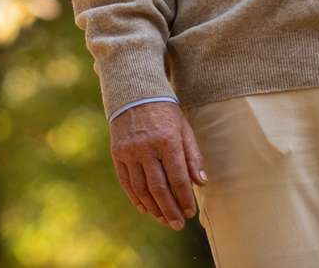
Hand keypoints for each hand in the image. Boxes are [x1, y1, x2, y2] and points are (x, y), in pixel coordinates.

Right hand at [110, 101, 206, 228]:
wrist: (136, 94)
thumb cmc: (166, 113)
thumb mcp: (184, 128)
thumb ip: (192, 156)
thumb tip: (201, 182)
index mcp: (168, 140)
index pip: (177, 177)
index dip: (184, 198)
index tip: (191, 212)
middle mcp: (147, 148)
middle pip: (159, 188)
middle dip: (170, 209)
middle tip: (178, 224)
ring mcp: (130, 152)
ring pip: (142, 189)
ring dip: (154, 208)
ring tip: (164, 219)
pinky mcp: (117, 154)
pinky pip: (126, 182)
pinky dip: (136, 198)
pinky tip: (145, 208)